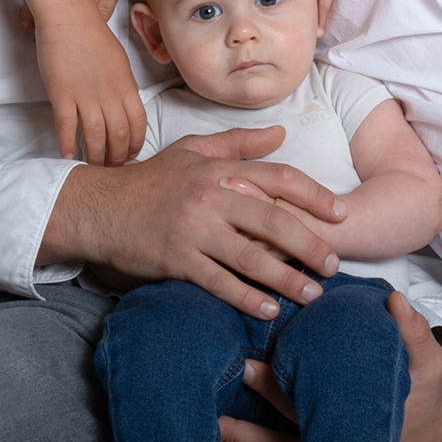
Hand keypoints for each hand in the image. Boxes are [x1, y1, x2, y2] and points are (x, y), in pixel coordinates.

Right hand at [34, 19, 145, 165]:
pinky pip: (67, 126)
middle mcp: (110, 93)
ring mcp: (86, 95)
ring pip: (96, 136)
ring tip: (93, 166)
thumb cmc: (93, 35)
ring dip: (96, 155)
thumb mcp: (119, 61)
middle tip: (113, 168)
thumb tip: (125, 104)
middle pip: (119, 134)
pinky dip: (68, 144)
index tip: (132, 155)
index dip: (136, 143)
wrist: (70, 17)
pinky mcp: (63, 94)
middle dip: (118, 156)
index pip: (138, 123)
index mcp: (127, 85)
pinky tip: (67, 156)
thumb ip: (123, 85)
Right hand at [43, 127, 346, 318]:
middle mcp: (211, 196)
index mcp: (219, 169)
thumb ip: (239, 143)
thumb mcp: (193, 150)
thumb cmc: (151, 180)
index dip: (314, 196)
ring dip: (287, 279)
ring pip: (252, 257)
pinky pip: (219, 282)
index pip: (279, 178)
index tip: (341, 214)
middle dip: (310, 245)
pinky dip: (247, 297)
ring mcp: (194, 229)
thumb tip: (280, 132)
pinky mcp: (177, 259)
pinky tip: (269, 309)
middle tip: (333, 264)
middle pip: (274, 221)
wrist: (100, 207)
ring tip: (312, 294)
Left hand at [218, 292, 441, 441]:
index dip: (278, 390)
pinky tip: (229, 434)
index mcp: (363, 414)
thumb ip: (414, 334)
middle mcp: (342, 435)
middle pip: (290, 425)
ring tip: (217, 424)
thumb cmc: (424, 387)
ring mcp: (329, 441)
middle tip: (225, 378)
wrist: (427, 423)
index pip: (314, 404)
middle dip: (257, 406)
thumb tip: (396, 302)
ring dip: (249, 439)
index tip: (249, 368)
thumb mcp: (428, 363)